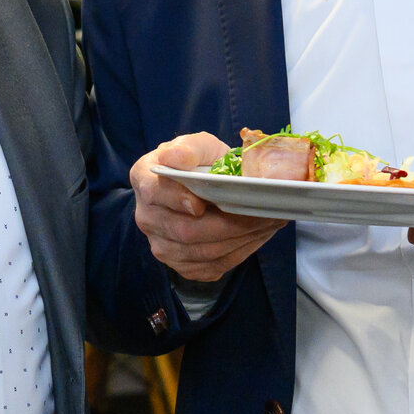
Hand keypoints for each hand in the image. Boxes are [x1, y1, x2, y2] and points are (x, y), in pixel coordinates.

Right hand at [131, 133, 285, 281]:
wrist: (204, 187)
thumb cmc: (200, 163)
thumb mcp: (199, 146)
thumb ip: (189, 148)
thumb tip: (176, 158)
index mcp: (145, 179)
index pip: (154, 192)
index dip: (177, 199)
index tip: (200, 204)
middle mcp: (147, 217)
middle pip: (185, 230)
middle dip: (228, 224)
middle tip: (263, 213)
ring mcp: (162, 245)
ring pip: (202, 252)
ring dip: (240, 239)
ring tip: (268, 223)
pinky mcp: (182, 265)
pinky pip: (211, 267)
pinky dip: (240, 253)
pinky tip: (257, 236)